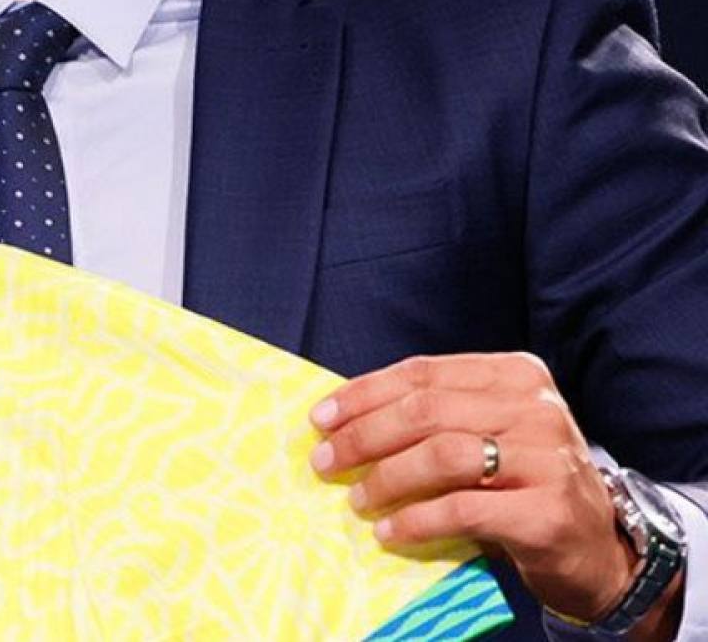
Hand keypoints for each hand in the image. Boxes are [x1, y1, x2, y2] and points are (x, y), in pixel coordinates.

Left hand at [309, 352, 652, 626]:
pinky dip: (416, 520)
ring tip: (357, 498)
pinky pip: (463, 509)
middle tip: (324, 461)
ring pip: (442, 456)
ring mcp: (547, 459)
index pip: (423, 372)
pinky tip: (389, 531)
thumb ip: (435, 417)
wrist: (598, 548)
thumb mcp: (488, 433)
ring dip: (386, 478)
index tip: (320, 418)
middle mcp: (535, 408)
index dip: (364, 394)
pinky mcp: (548, 511)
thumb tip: (343, 421)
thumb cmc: (523, 483)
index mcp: (515, 375)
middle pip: (426, 411)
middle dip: (363, 436)